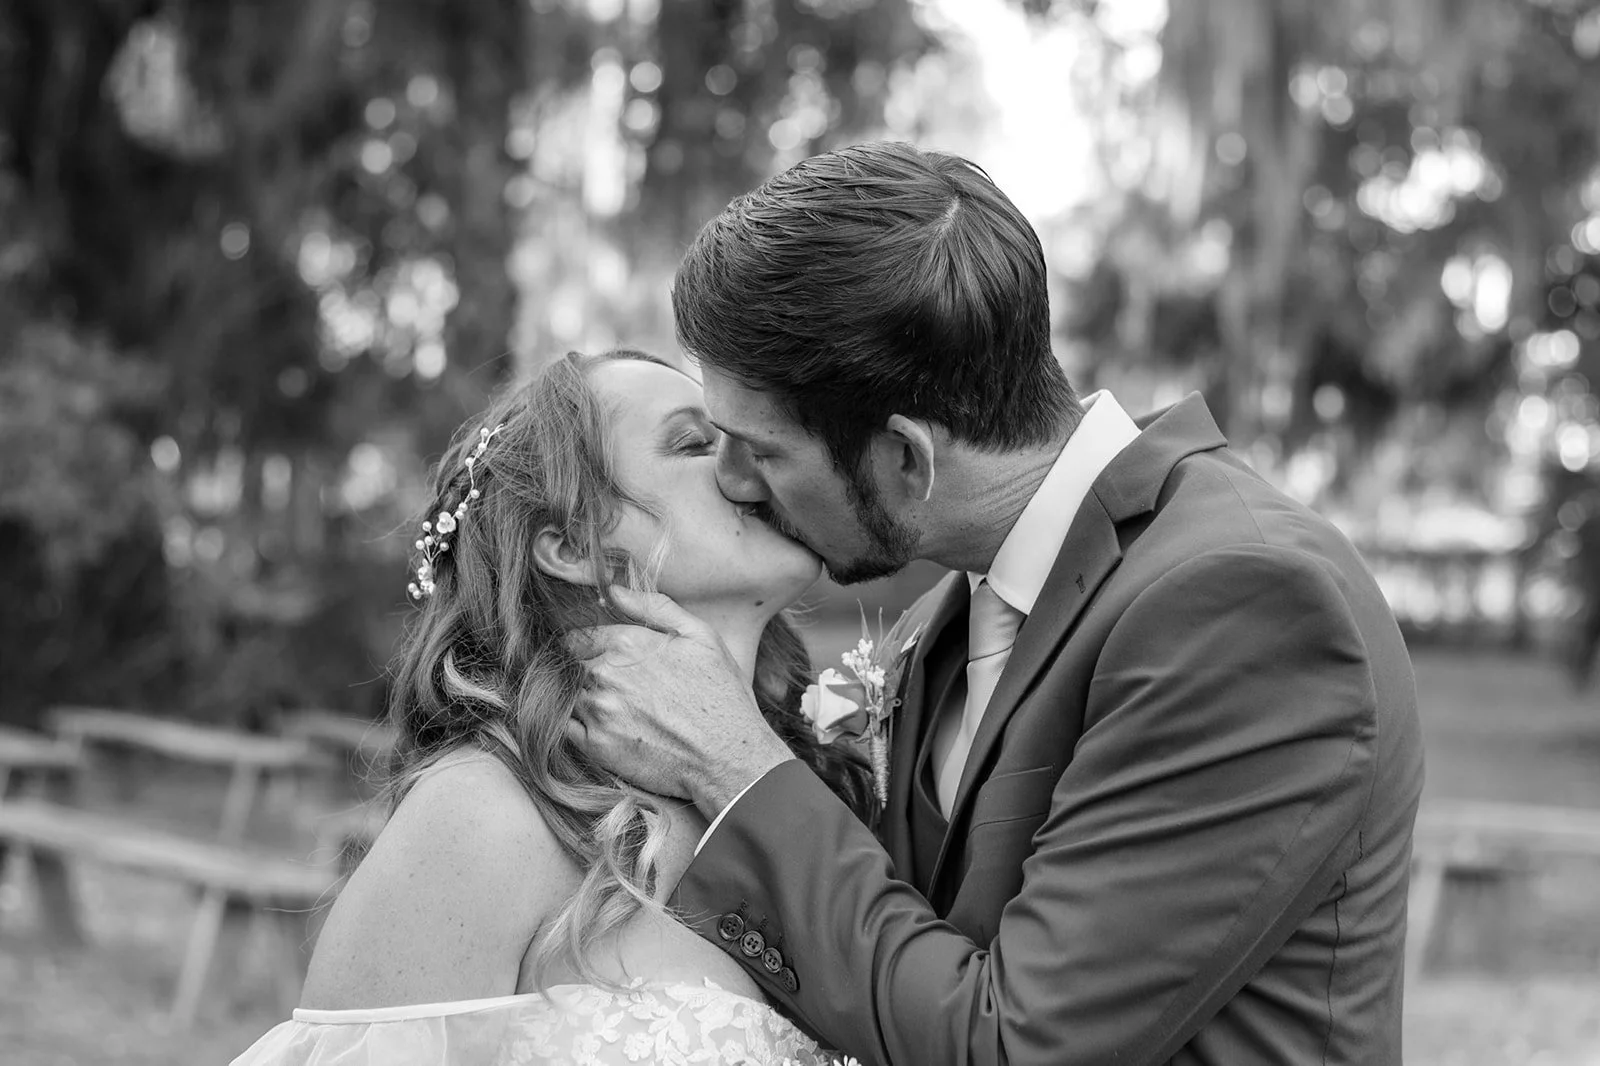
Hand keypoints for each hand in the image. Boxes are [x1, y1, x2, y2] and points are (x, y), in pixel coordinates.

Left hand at [567, 587, 794, 817]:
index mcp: (626, 643)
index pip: (577, 638)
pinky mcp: (596, 748)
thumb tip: (613, 591)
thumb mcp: (701, 637)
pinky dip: (577, 726)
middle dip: (582, 673)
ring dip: (580, 700)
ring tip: (614, 710)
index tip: (601, 660)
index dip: (587, 648)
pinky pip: (566, 729)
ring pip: (566, 697)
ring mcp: (597, 712)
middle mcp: (603, 675)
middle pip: (568, 667)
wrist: (728, 756)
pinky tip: (605, 729)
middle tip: (612, 689)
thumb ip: (655, 608)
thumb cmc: (721, 695)